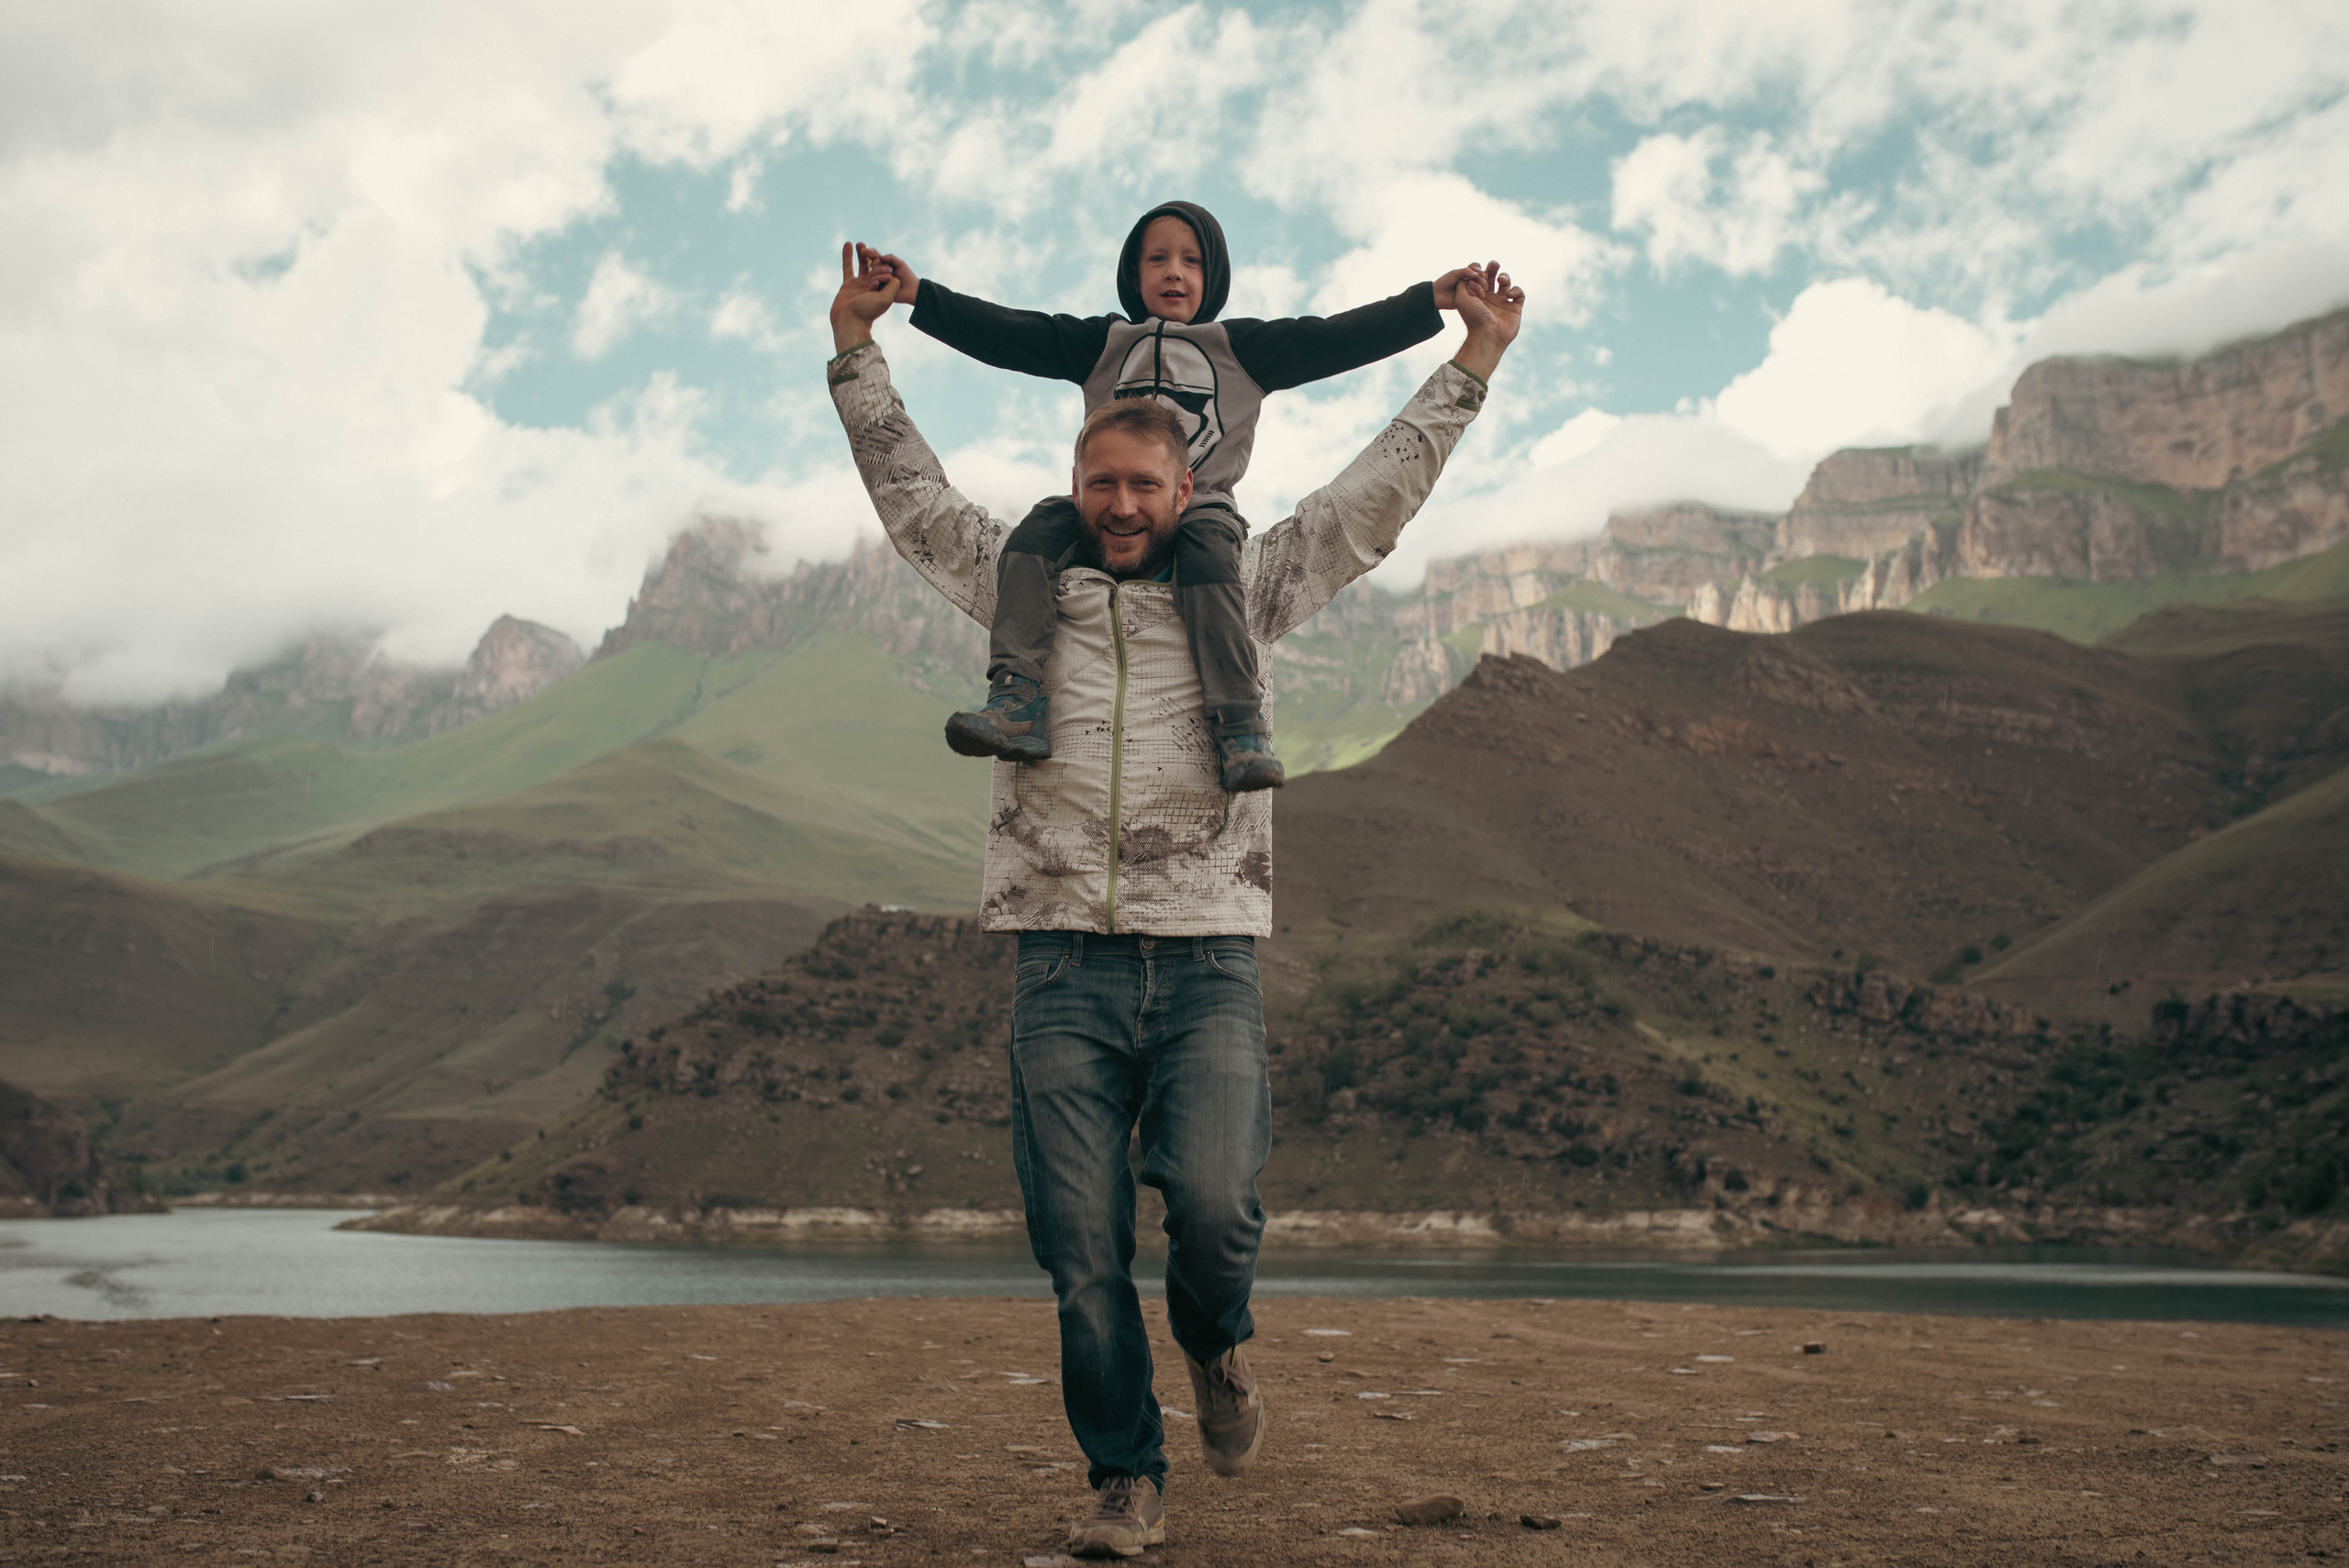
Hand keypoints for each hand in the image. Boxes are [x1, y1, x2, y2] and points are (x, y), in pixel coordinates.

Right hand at [829, 241, 902, 353]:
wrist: (848, 322)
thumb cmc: (866, 312)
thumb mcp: (885, 299)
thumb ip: (892, 285)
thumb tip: (893, 276)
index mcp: (883, 290)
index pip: (886, 272)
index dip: (884, 268)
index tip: (885, 273)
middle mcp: (873, 286)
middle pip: (875, 267)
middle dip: (874, 258)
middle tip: (871, 252)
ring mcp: (860, 285)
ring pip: (862, 265)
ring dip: (862, 253)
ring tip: (861, 243)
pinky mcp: (848, 284)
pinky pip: (848, 267)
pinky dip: (847, 256)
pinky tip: (848, 244)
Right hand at [856, 244, 920, 309]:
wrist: (912, 291)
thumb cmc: (907, 276)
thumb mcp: (900, 264)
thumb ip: (890, 258)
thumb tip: (879, 257)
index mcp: (884, 264)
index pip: (873, 256)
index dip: (869, 252)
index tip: (863, 250)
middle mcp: (879, 272)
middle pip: (872, 265)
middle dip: (879, 266)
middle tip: (891, 270)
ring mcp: (878, 281)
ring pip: (871, 274)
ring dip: (880, 274)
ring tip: (890, 277)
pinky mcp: (878, 290)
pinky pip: (872, 285)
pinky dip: (875, 282)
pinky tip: (878, 283)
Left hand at [1432, 263, 1486, 309]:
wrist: (1437, 295)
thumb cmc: (1444, 282)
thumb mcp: (1454, 273)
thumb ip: (1465, 271)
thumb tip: (1477, 274)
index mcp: (1466, 274)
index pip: (1477, 269)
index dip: (1478, 269)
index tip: (1476, 270)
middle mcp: (1470, 281)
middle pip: (1482, 278)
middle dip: (1481, 277)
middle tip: (1478, 277)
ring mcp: (1471, 290)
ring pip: (1482, 287)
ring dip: (1479, 284)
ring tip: (1472, 284)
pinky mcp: (1470, 300)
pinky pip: (1478, 296)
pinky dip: (1476, 293)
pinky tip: (1471, 292)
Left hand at [1451, 263, 1523, 382]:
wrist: (1487, 334)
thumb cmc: (1473, 317)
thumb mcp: (1461, 298)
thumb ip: (1462, 283)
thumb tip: (1469, 274)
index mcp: (1478, 295)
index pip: (1480, 277)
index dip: (1480, 273)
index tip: (1478, 276)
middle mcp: (1490, 298)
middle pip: (1494, 276)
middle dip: (1493, 268)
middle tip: (1494, 264)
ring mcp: (1503, 303)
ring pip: (1507, 282)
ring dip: (1505, 276)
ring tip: (1501, 280)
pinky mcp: (1515, 308)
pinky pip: (1519, 294)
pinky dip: (1516, 290)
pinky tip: (1508, 295)